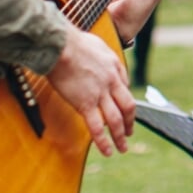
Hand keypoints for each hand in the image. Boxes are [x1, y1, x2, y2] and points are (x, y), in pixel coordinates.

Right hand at [46, 26, 135, 155]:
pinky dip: (103, 141)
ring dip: (120, 136)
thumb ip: (102, 54)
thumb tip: (100, 57)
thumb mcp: (97, 44)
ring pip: (116, 120)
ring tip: (123, 147)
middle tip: (130, 132)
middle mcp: (112, 82)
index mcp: (115, 67)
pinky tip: (108, 151)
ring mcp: (100, 94)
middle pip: (128, 106)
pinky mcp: (85, 104)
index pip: (125, 87)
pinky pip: (97, 127)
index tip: (123, 108)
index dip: (124, 100)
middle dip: (130, 122)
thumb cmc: (73, 41)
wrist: (62, 45)